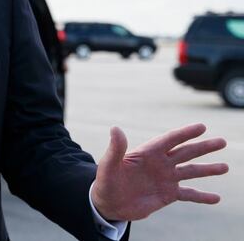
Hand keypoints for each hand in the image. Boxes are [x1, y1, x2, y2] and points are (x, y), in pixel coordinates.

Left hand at [91, 123, 227, 220]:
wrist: (108, 203)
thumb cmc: (106, 182)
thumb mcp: (108, 165)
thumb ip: (115, 149)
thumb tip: (115, 128)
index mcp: (147, 153)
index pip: (169, 140)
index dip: (185, 133)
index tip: (201, 127)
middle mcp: (160, 163)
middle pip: (185, 152)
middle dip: (203, 147)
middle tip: (222, 141)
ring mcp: (165, 178)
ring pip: (191, 172)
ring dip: (208, 169)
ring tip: (225, 167)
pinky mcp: (168, 194)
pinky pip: (188, 194)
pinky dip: (202, 196)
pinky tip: (216, 198)